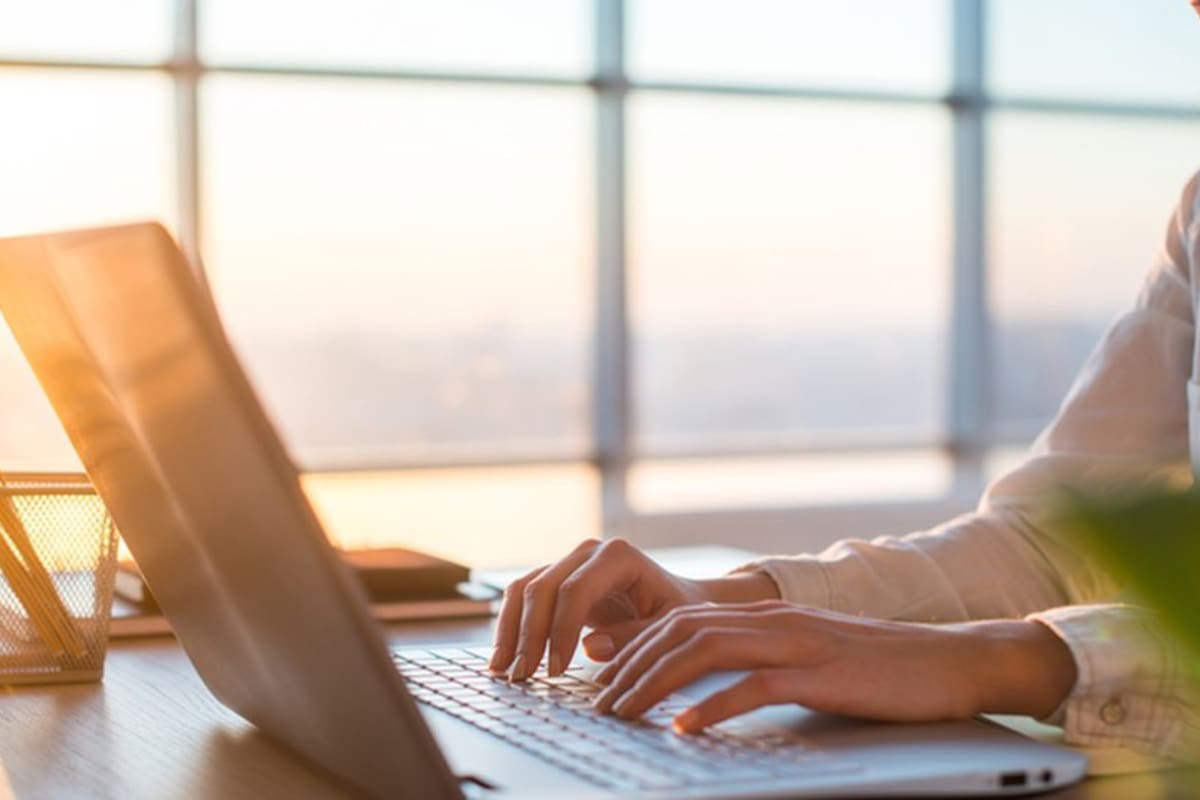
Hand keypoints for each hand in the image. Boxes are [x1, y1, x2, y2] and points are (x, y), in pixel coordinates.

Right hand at [489, 538, 778, 679]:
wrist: (678, 599)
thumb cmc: (678, 613)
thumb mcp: (668, 628)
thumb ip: (634, 637)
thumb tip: (590, 646)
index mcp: (618, 556)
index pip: (575, 590)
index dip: (560, 630)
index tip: (556, 670)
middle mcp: (588, 552)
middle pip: (543, 588)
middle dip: (529, 635)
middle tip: (523, 678)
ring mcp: (568, 562)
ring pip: (525, 590)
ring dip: (510, 631)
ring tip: (504, 672)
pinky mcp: (556, 579)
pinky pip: (523, 597)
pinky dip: (510, 626)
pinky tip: (503, 659)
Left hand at [591, 601, 1077, 732]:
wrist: (949, 661)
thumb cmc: (876, 668)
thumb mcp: (808, 657)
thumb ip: (760, 663)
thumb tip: (709, 690)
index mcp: (766, 616)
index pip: (682, 620)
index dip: (635, 645)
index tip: (600, 674)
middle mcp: (774, 620)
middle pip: (681, 631)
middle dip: (631, 665)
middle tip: (599, 702)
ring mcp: (797, 643)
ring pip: (706, 651)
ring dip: (656, 682)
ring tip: (624, 712)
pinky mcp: (822, 674)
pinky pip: (755, 686)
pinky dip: (713, 706)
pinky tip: (685, 728)